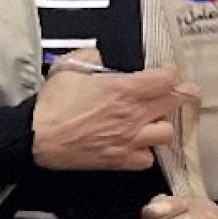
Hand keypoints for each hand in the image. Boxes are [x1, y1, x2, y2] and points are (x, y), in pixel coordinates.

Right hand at [31, 49, 199, 171]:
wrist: (36, 138)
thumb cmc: (51, 106)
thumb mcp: (67, 67)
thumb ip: (91, 58)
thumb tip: (100, 58)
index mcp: (123, 89)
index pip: (167, 79)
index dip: (170, 73)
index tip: (166, 73)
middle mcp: (132, 115)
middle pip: (175, 103)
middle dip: (180, 95)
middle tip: (180, 93)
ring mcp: (129, 140)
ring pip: (167, 133)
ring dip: (163, 125)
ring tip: (155, 120)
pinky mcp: (119, 160)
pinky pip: (147, 160)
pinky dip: (146, 153)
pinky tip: (138, 145)